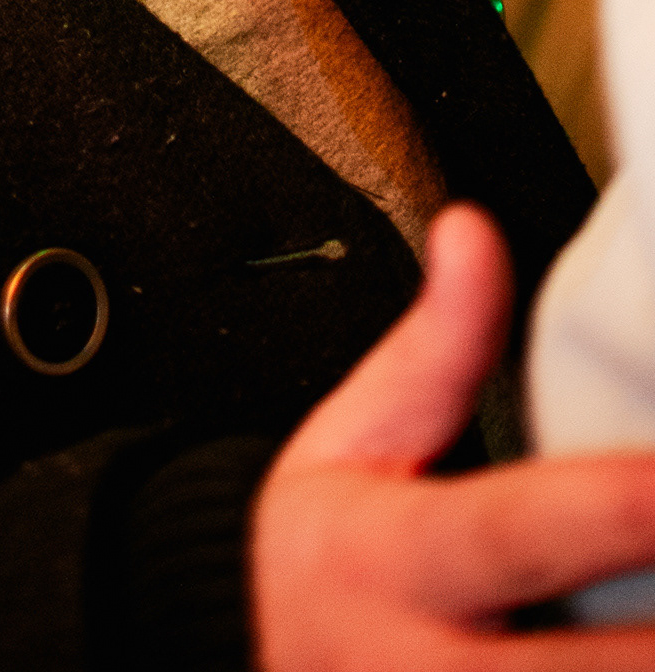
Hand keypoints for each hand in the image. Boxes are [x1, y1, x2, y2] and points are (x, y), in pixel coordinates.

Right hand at [250, 202, 654, 666]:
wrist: (245, 652)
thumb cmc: (323, 549)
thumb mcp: (359, 434)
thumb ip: (438, 344)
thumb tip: (473, 232)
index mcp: (395, 559)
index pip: (514, 535)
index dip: (608, 515)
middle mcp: (433, 671)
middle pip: (595, 668)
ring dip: (651, 654)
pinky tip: (644, 639)